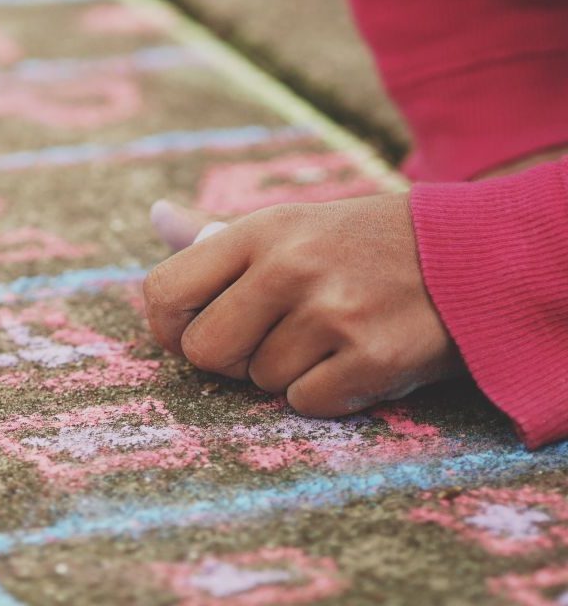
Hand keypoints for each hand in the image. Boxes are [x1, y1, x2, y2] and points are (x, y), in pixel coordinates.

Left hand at [143, 195, 464, 415]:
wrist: (463, 257)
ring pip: (259, 381)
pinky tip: (351, 358)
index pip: (165, 292)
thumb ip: (215, 237)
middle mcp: (290, 267)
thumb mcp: (286, 224)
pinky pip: (305, 402)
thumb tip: (156, 217)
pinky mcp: (373, 358)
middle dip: (226, 358)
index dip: (168, 325)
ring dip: (285, 371)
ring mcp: (333, 313)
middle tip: (263, 340)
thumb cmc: (355, 245)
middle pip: (203, 351)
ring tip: (325, 336)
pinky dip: (325, 391)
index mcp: (259, 231)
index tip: (193, 330)